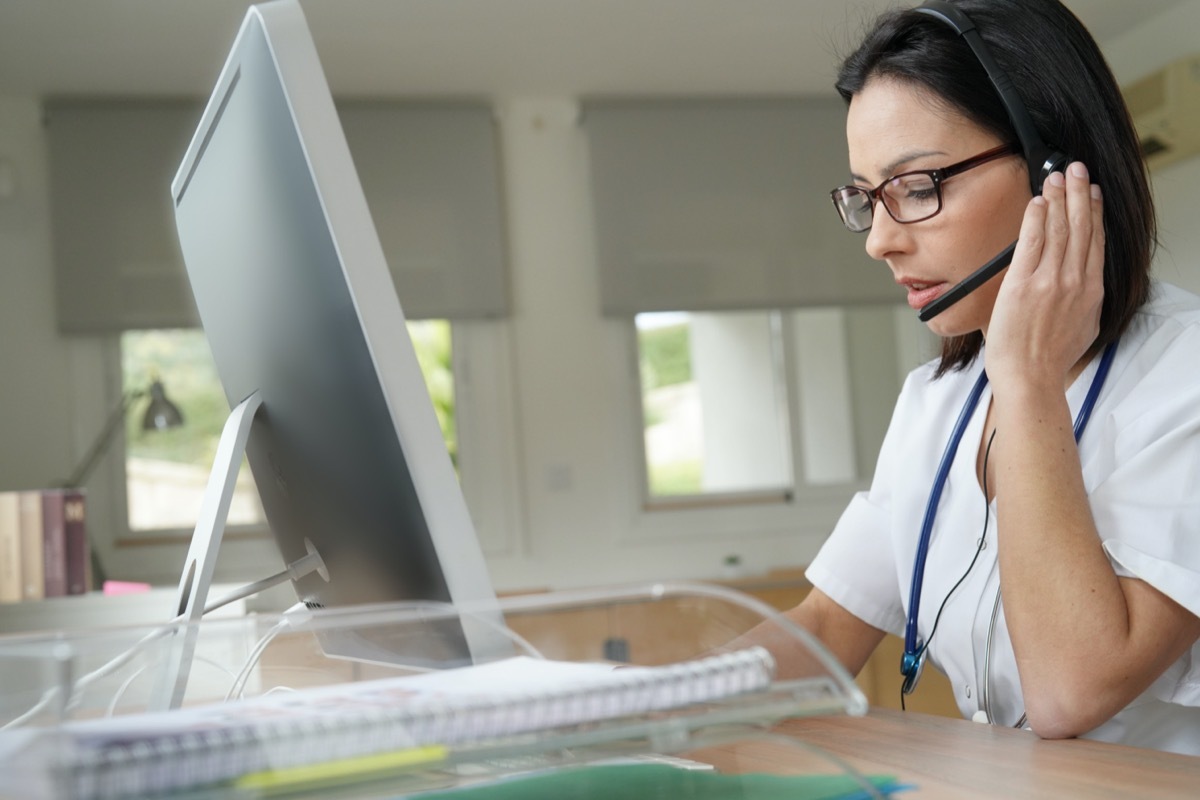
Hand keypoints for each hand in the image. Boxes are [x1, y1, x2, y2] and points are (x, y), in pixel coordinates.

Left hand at [984, 161, 1104, 390]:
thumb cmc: (1048, 359)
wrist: (1030, 377)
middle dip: (1079, 193)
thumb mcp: (1082, 327)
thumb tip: (1081, 285)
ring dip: (1058, 198)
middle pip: (1081, 226)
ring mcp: (1049, 279)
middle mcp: (1074, 280)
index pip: (1095, 240)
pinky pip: (1032, 241)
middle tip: (1077, 169)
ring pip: (1058, 228)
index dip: (1094, 212)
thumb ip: (1083, 300)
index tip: (1092, 192)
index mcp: (1091, 290)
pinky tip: (1037, 200)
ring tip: (1057, 176)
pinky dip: (1036, 218)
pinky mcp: (1023, 282)